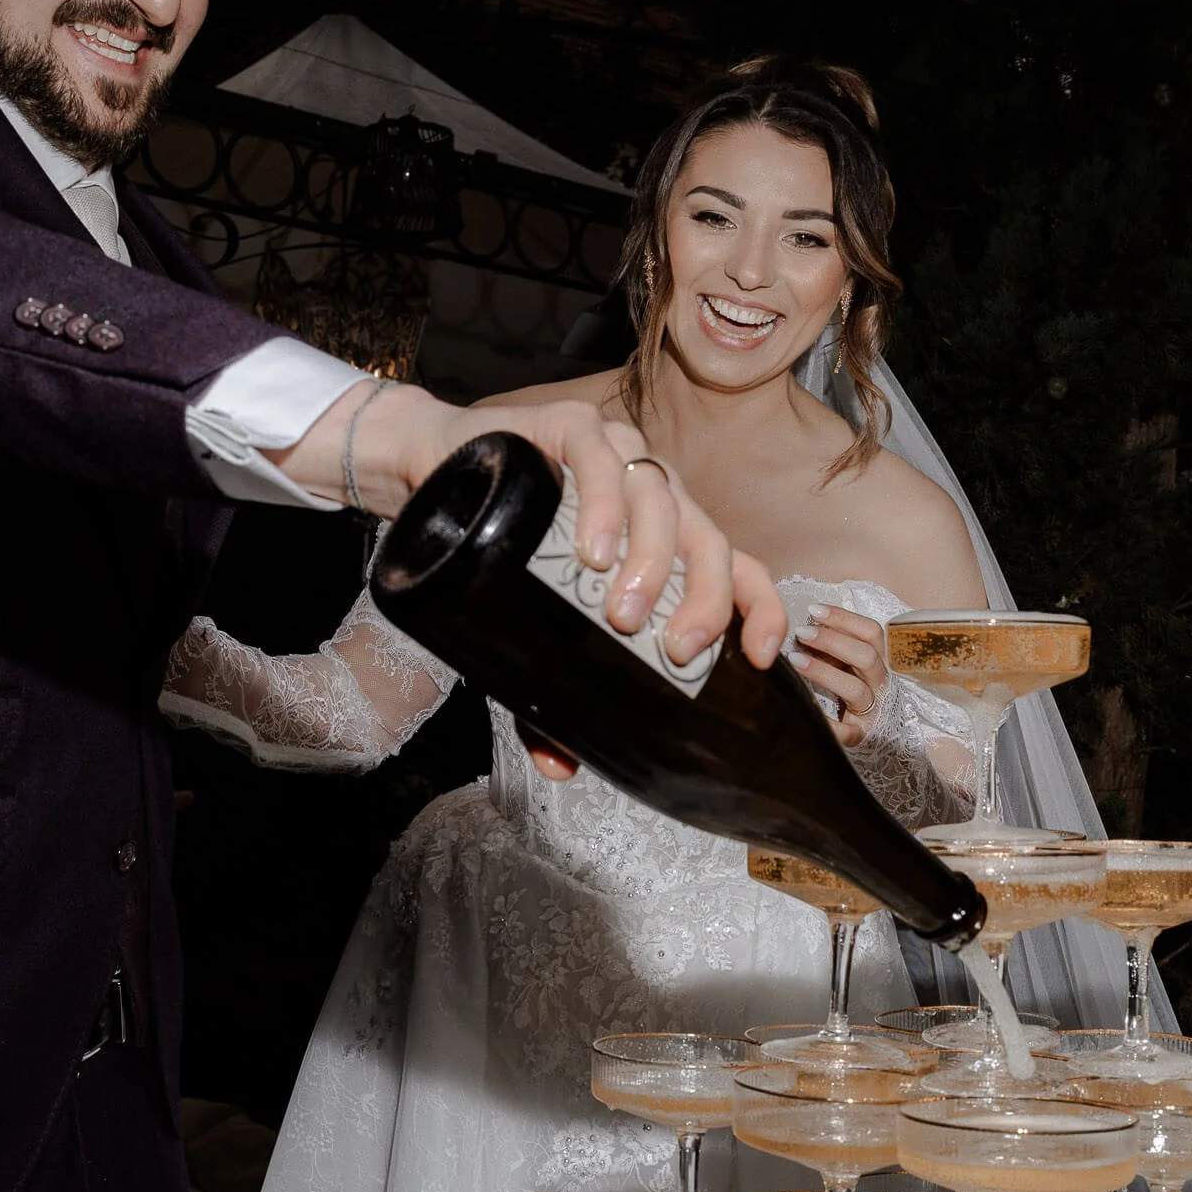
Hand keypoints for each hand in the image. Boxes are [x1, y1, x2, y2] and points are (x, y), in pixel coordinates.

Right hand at [273, 382, 786, 670]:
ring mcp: (617, 453)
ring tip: (623, 612)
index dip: (759, 608)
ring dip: (653, 559)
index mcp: (667, 536)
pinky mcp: (570, 426)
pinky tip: (592, 547)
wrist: (430, 480)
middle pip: (709, 539)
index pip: (737, 565)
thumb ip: (549, 696)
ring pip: (662, 497)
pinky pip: (600, 458)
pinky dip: (602, 504)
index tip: (761, 656)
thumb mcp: (529, 631)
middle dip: (705, 599)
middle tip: (673, 649)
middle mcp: (653, 491)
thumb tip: (562, 765)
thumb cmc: (500, 552)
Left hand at [791, 605, 888, 748]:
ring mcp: (872, 710)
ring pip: (856, 689)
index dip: (844, 618)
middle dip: (832, 641)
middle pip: (866, 656)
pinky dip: (829, 724)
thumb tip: (796, 619)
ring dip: (824, 672)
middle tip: (801, 632)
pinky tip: (807, 711)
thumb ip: (831, 643)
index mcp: (877, 660)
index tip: (813, 610)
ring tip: (795, 660)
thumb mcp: (845, 660)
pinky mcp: (860, 735)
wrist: (872, 732)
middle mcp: (879, 683)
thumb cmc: (847, 685)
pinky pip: (846, 732)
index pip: (871, 632)